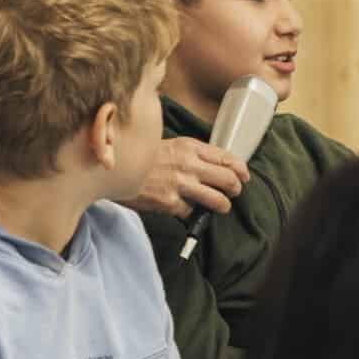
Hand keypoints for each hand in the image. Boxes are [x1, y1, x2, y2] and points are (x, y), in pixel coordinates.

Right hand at [127, 138, 247, 220]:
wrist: (114, 167)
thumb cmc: (141, 156)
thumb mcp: (169, 144)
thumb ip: (191, 153)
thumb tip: (212, 165)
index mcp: (189, 147)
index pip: (226, 158)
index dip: (240, 169)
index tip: (244, 175)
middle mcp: (188, 164)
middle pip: (228, 179)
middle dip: (236, 188)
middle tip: (234, 192)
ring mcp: (179, 184)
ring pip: (217, 200)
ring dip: (223, 206)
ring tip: (221, 207)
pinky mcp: (169, 202)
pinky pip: (192, 212)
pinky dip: (192, 214)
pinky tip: (188, 211)